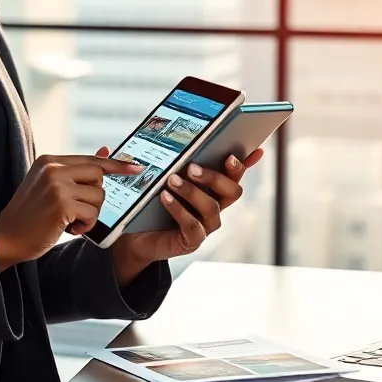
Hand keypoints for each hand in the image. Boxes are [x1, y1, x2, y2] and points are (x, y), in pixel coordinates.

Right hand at [0, 150, 142, 271]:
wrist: (5, 238)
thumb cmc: (30, 216)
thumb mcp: (50, 187)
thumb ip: (75, 171)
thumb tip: (105, 150)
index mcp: (50, 161)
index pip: (92, 159)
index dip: (117, 164)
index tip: (137, 167)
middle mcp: (53, 168)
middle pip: (98, 175)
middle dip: (95, 196)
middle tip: (78, 210)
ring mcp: (57, 185)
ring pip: (98, 196)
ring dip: (90, 215)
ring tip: (69, 221)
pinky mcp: (61, 204)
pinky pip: (92, 214)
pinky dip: (85, 226)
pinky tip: (68, 229)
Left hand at [108, 148, 264, 284]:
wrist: (131, 235)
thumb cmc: (145, 201)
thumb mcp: (150, 175)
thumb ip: (150, 159)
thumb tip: (128, 140)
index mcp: (211, 187)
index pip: (234, 173)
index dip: (245, 162)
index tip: (253, 148)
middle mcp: (214, 206)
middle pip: (232, 190)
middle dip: (215, 175)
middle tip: (192, 165)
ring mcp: (205, 225)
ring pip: (213, 207)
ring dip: (193, 192)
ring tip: (172, 180)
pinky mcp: (191, 240)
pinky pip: (193, 226)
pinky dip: (179, 211)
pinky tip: (165, 198)